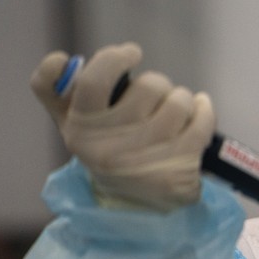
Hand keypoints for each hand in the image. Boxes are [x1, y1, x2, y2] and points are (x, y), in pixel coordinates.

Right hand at [30, 42, 214, 211]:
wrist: (139, 206)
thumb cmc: (107, 151)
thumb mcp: (74, 126)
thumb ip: (54, 91)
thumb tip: (60, 60)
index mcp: (82, 128)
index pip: (92, 82)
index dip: (113, 58)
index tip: (131, 52)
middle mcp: (113, 145)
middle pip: (148, 86)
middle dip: (157, 84)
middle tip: (154, 97)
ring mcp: (149, 156)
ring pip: (179, 100)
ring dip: (182, 98)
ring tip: (174, 110)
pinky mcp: (181, 164)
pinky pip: (202, 119)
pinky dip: (204, 109)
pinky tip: (199, 109)